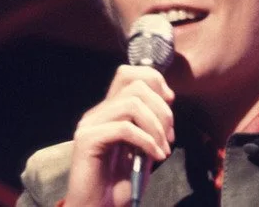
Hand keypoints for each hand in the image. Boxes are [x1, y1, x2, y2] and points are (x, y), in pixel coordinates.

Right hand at [64, 65, 175, 206]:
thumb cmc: (119, 185)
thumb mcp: (143, 148)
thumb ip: (150, 124)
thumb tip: (167, 102)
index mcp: (108, 111)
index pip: (128, 74)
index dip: (155, 81)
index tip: (170, 103)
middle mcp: (97, 113)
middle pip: (134, 85)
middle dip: (162, 108)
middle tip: (170, 136)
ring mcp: (90, 125)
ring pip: (132, 104)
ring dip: (157, 126)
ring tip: (164, 149)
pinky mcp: (87, 140)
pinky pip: (125, 128)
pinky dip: (147, 141)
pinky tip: (156, 156)